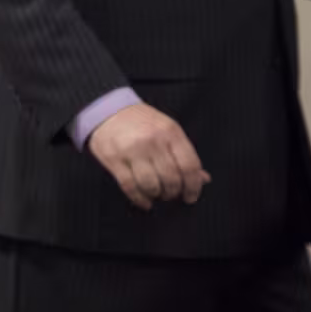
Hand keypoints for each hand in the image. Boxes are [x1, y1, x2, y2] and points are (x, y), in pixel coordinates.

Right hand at [87, 103, 209, 211]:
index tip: (191, 196)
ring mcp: (131, 150)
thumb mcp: (168, 130)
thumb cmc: (141, 121)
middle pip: (171, 178)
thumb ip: (184, 154)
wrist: (108, 109)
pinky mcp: (113, 159)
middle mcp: (152, 140)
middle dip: (173, 193)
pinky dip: (139, 199)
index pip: (189, 166)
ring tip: (157, 195)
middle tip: (171, 195)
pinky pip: (130, 186)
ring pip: (151, 184)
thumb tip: (203, 179)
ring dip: (157, 195)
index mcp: (170, 132)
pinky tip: (144, 202)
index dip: (193, 186)